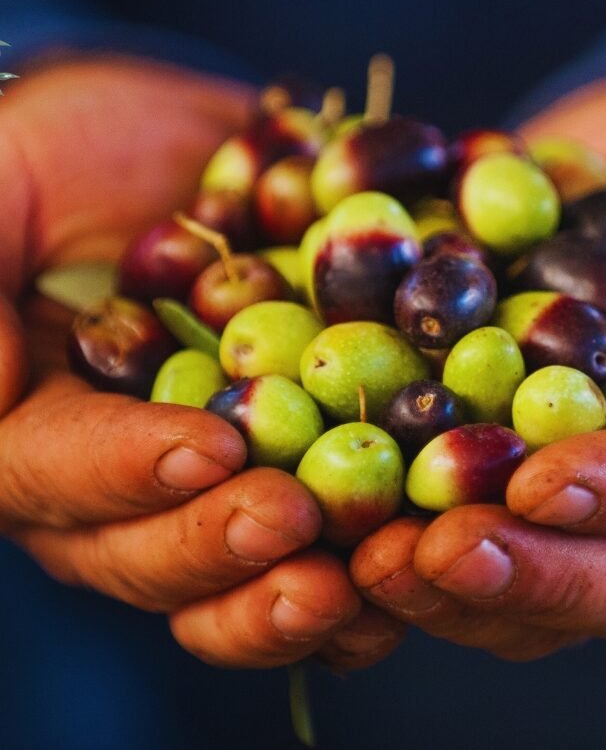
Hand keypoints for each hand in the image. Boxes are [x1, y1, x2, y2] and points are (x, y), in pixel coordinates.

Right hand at [0, 56, 404, 670]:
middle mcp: (126, 480)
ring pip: (241, 574)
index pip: (54, 472)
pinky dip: (375, 559)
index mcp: (37, 424)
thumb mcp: (4, 180)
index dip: (123, 472)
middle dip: (221, 546)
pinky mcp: (303, 464)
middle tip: (293, 520)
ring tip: (359, 579)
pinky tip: (421, 556)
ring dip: (298, 596)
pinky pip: (332, 537)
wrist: (183, 152)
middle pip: (150, 554)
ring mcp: (219, 483)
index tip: (206, 446)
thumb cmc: (69, 156)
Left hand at [350, 66, 605, 659]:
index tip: (540, 484)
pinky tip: (336, 532)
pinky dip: (398, 537)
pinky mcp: (505, 481)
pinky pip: (459, 535)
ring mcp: (581, 503)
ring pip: (527, 585)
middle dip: (520, 572)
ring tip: (364, 563)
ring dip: (441, 585)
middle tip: (427, 559)